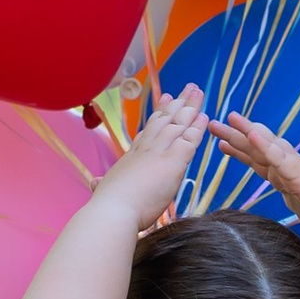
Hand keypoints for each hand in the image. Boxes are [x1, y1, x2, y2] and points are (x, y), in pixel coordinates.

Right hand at [103, 81, 206, 230]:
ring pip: (178, 124)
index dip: (159, 115)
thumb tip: (94, 183)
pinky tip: (204, 117)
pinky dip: (197, 128)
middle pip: (165, 120)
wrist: (113, 210)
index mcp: (131, 156)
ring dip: (190, 107)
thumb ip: (102, 184)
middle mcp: (146, 149)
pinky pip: (189, 140)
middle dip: (177, 103)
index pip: (149, 130)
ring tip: (198, 92)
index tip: (166, 99)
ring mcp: (159, 152)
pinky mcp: (173, 161)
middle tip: (188, 88)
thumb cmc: (108, 205)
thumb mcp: (105, 190)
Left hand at [212, 110, 299, 244]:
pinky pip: (280, 159)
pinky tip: (251, 134)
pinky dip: (265, 145)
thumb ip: (299, 199)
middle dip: (235, 136)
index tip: (224, 143)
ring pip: (266, 148)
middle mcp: (292, 168)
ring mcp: (297, 170)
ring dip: (245, 132)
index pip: (262, 160)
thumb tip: (293, 201)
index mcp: (291, 177)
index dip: (243, 151)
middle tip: (214, 123)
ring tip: (229, 118)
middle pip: (258, 148)